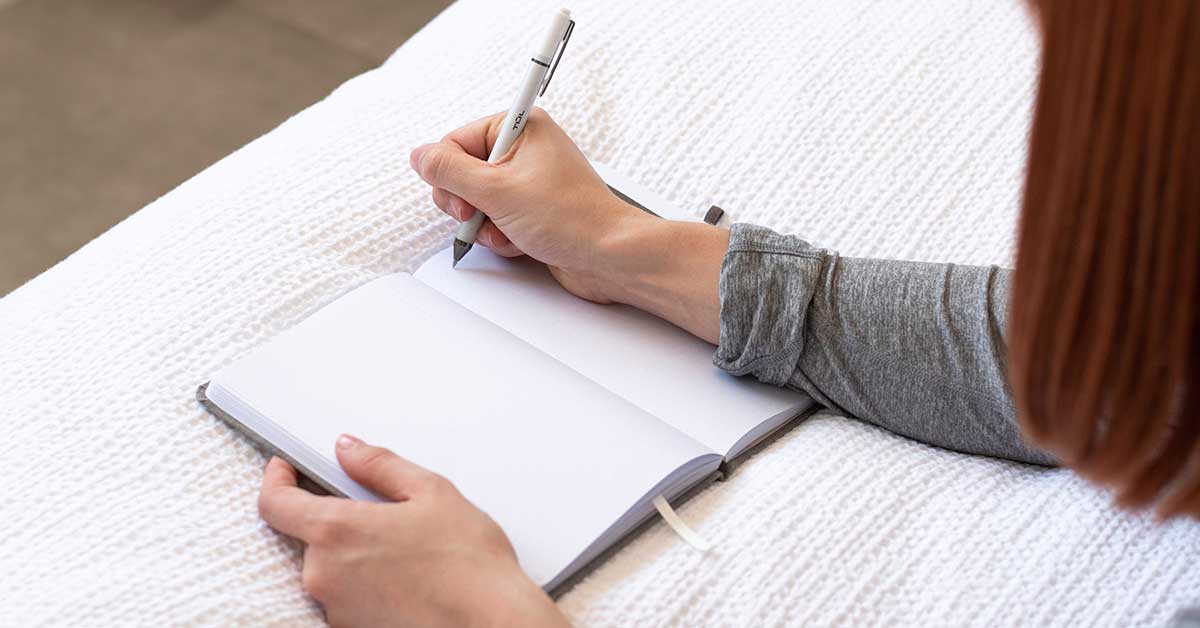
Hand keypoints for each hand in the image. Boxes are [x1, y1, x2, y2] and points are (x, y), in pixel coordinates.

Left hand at [257, 435, 568, 627]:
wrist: (492, 622)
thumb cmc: (469, 566)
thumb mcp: (432, 492)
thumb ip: (379, 465)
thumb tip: (349, 450)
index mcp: (337, 532)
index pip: (275, 503)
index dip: (276, 479)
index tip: (284, 468)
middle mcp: (325, 575)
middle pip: (310, 535)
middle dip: (339, 519)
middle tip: (384, 513)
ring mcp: (337, 608)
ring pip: (332, 567)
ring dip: (356, 553)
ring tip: (407, 551)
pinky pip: (348, 596)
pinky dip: (368, 582)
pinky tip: (407, 576)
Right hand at [409, 107, 651, 302]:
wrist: (610, 257)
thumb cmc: (571, 218)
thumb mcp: (497, 190)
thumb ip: (449, 171)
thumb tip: (420, 156)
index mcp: (521, 127)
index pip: (457, 140)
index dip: (451, 173)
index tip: (463, 196)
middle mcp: (525, 150)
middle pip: (463, 172)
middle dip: (468, 202)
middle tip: (481, 214)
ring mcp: (529, 181)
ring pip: (478, 200)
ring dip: (485, 223)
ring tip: (507, 231)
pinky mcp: (533, 209)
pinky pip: (497, 218)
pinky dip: (500, 234)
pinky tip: (518, 241)